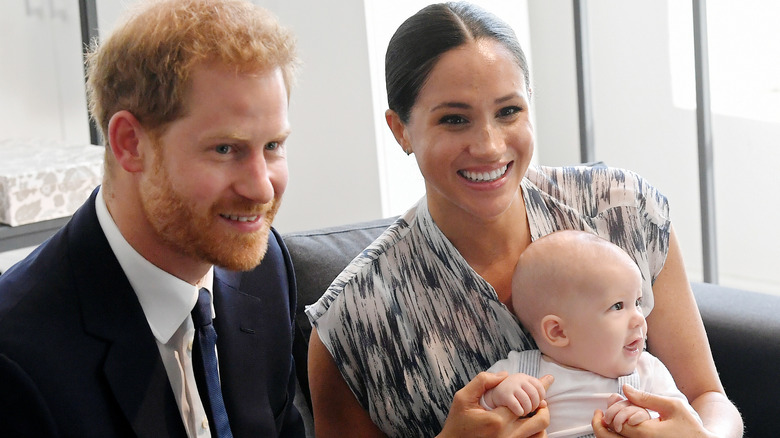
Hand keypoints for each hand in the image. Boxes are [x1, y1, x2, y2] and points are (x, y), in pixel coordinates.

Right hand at [438, 372, 552, 437]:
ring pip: (541, 434)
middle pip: (540, 420)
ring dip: (541, 421)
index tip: (544, 381)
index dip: (535, 391)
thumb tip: (505, 375)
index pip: (526, 402)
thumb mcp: (463, 398)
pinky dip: (537, 433)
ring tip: (535, 412)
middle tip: (540, 401)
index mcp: (498, 420)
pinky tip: (530, 425)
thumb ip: (482, 381)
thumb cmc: (457, 422)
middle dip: (543, 407)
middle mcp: (508, 435)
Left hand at [592, 384, 710, 437]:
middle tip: (599, 414)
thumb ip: (647, 398)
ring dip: (606, 433)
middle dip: (599, 425)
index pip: (616, 423)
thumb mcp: (672, 407)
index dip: (611, 412)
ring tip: (606, 421)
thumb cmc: (689, 427)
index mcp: (646, 434)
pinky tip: (619, 430)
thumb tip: (625, 389)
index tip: (613, 402)